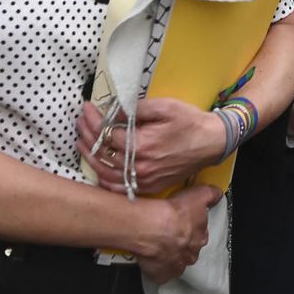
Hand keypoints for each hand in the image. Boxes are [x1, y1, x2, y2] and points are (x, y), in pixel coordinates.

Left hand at [76, 98, 221, 194]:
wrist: (212, 143)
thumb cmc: (190, 122)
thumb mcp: (165, 107)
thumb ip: (135, 108)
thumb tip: (113, 111)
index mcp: (142, 145)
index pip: (106, 134)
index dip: (93, 120)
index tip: (87, 107)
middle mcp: (139, 167)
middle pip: (102, 153)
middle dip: (87, 134)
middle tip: (81, 121)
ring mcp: (143, 180)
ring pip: (105, 172)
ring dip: (90, 156)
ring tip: (82, 141)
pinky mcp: (149, 186)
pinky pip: (118, 187)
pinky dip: (103, 177)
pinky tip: (97, 166)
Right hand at [134, 184, 219, 283]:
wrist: (152, 227)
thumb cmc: (175, 213)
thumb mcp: (200, 195)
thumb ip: (211, 195)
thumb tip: (217, 194)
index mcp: (200, 238)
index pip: (199, 234)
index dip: (190, 227)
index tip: (182, 222)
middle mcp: (190, 254)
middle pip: (187, 249)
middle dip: (180, 242)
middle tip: (168, 231)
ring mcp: (176, 266)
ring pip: (174, 261)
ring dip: (168, 254)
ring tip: (157, 243)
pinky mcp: (160, 274)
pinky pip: (159, 274)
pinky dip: (156, 267)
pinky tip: (151, 257)